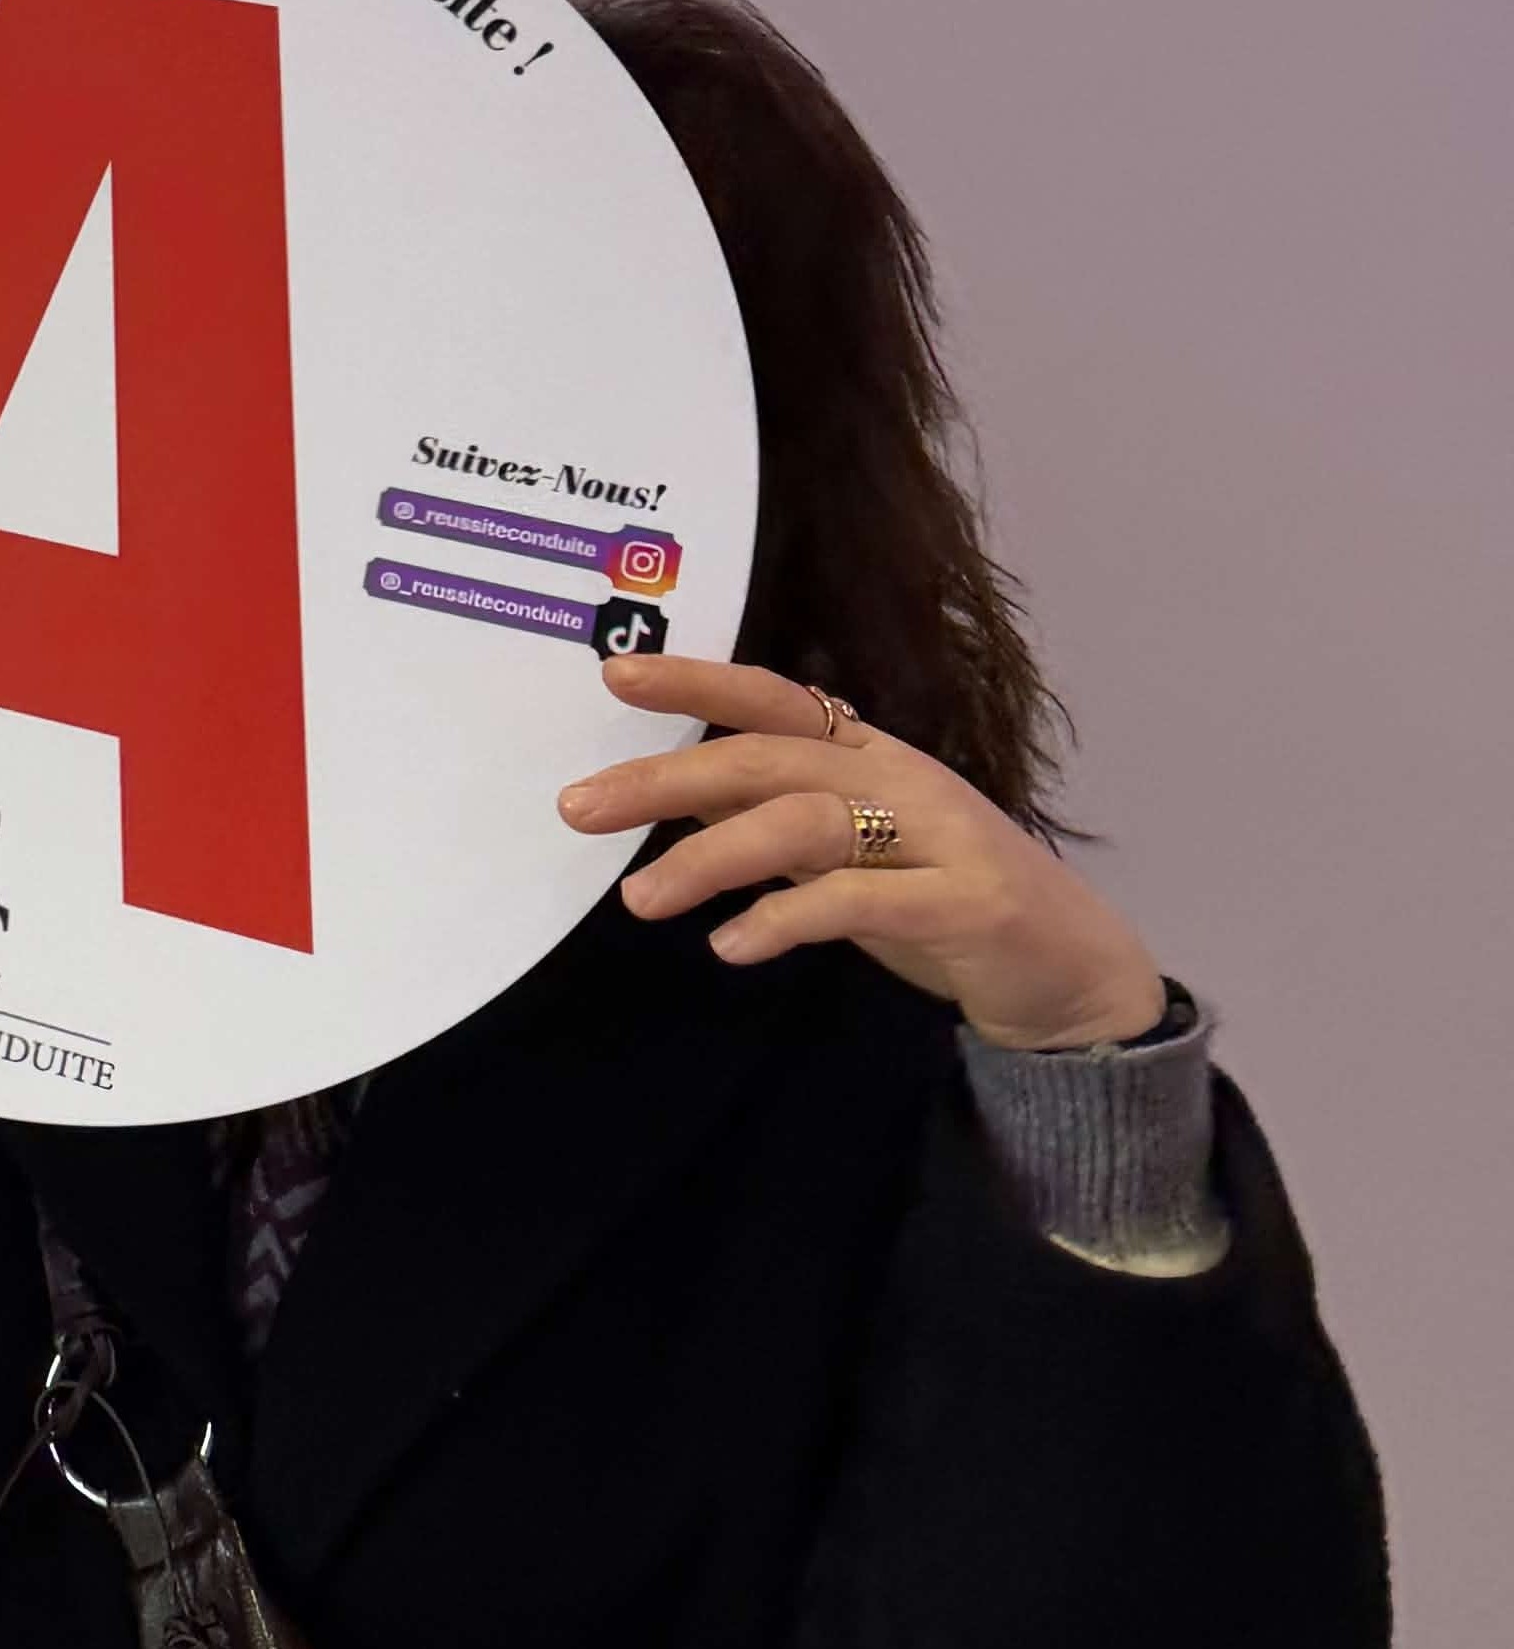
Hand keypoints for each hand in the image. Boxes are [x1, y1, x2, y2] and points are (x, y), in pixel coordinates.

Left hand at [559, 654, 1166, 1052]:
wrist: (1070, 972)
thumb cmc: (943, 905)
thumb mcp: (853, 856)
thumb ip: (779, 825)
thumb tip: (679, 801)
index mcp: (873, 755)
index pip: (776, 698)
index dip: (698, 681)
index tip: (615, 675)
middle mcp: (903, 780)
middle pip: (771, 759)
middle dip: (667, 778)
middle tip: (578, 807)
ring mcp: (942, 837)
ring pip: (806, 824)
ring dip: (711, 859)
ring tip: (641, 899)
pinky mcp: (968, 903)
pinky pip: (860, 900)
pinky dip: (787, 918)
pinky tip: (732, 945)